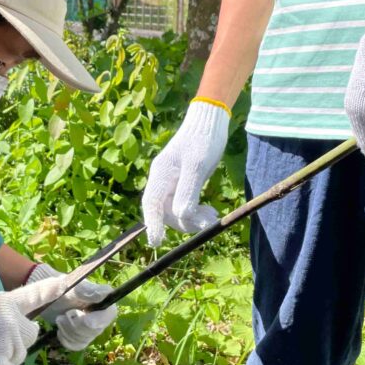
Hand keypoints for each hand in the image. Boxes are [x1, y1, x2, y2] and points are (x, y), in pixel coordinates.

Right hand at [0, 276, 64, 364]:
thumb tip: (11, 321)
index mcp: (3, 303)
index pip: (32, 296)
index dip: (50, 290)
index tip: (64, 283)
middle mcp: (10, 322)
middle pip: (30, 335)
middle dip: (18, 341)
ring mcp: (7, 345)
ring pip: (16, 357)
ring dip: (3, 359)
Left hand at [26, 263, 117, 351]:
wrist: (44, 299)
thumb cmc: (59, 289)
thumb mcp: (71, 288)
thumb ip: (87, 290)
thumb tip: (106, 292)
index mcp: (102, 300)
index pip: (110, 314)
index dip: (99, 320)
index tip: (86, 320)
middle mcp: (100, 315)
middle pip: (96, 330)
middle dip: (77, 325)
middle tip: (65, 315)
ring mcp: (91, 328)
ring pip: (85, 339)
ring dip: (68, 331)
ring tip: (59, 319)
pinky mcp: (81, 337)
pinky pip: (77, 345)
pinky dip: (66, 339)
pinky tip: (59, 330)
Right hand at [141, 100, 229, 246]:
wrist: (211, 122)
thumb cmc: (203, 140)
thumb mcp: (197, 166)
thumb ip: (187, 191)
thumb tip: (181, 216)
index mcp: (161, 173)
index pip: (151, 203)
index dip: (153, 224)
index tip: (156, 242)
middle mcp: (162, 180)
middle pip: (164, 211)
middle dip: (184, 221)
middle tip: (209, 222)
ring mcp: (172, 182)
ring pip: (176, 210)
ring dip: (193, 218)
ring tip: (213, 216)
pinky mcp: (182, 183)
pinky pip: (184, 204)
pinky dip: (196, 212)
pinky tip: (210, 212)